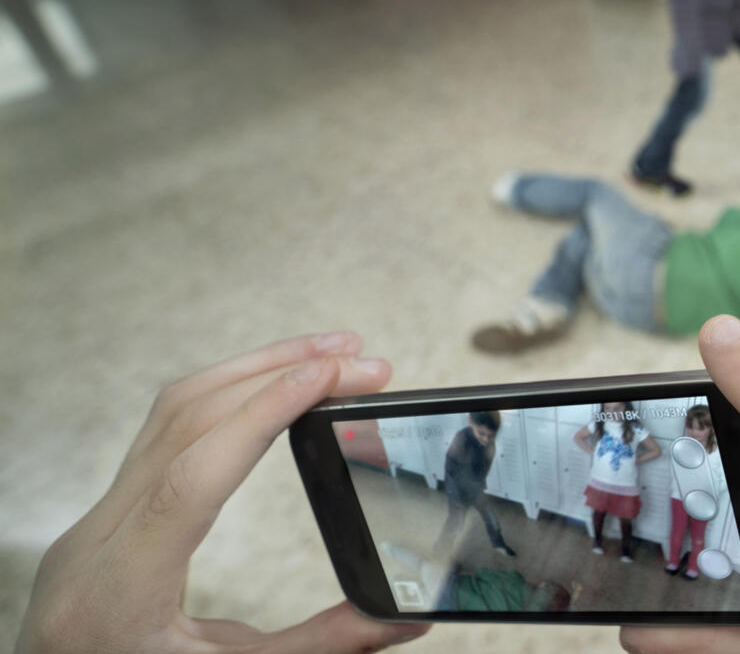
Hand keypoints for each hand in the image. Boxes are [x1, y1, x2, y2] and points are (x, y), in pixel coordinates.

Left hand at [17, 332, 430, 653]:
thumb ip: (319, 647)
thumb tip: (405, 622)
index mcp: (122, 589)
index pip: (193, 477)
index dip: (264, 415)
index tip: (330, 375)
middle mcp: (97, 541)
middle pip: (186, 422)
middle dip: (278, 375)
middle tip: (360, 359)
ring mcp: (95, 521)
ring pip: (169, 412)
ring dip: (252, 370)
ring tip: (325, 353)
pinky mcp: (105, 515)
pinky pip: (160, 430)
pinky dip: (224, 394)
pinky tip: (269, 387)